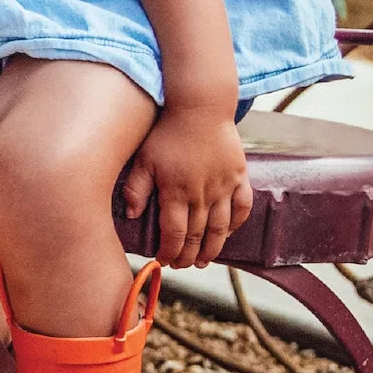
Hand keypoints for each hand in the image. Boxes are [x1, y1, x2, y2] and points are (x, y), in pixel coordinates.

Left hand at [120, 103, 252, 268]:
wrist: (200, 106)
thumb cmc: (167, 131)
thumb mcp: (143, 158)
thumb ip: (136, 188)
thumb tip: (130, 215)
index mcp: (176, 192)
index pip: (174, 234)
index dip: (169, 252)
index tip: (163, 260)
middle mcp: (202, 194)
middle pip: (197, 236)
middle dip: (188, 256)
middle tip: (182, 265)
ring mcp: (224, 186)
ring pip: (221, 228)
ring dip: (213, 248)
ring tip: (205, 261)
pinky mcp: (239, 176)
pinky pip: (242, 207)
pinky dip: (236, 224)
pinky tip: (228, 233)